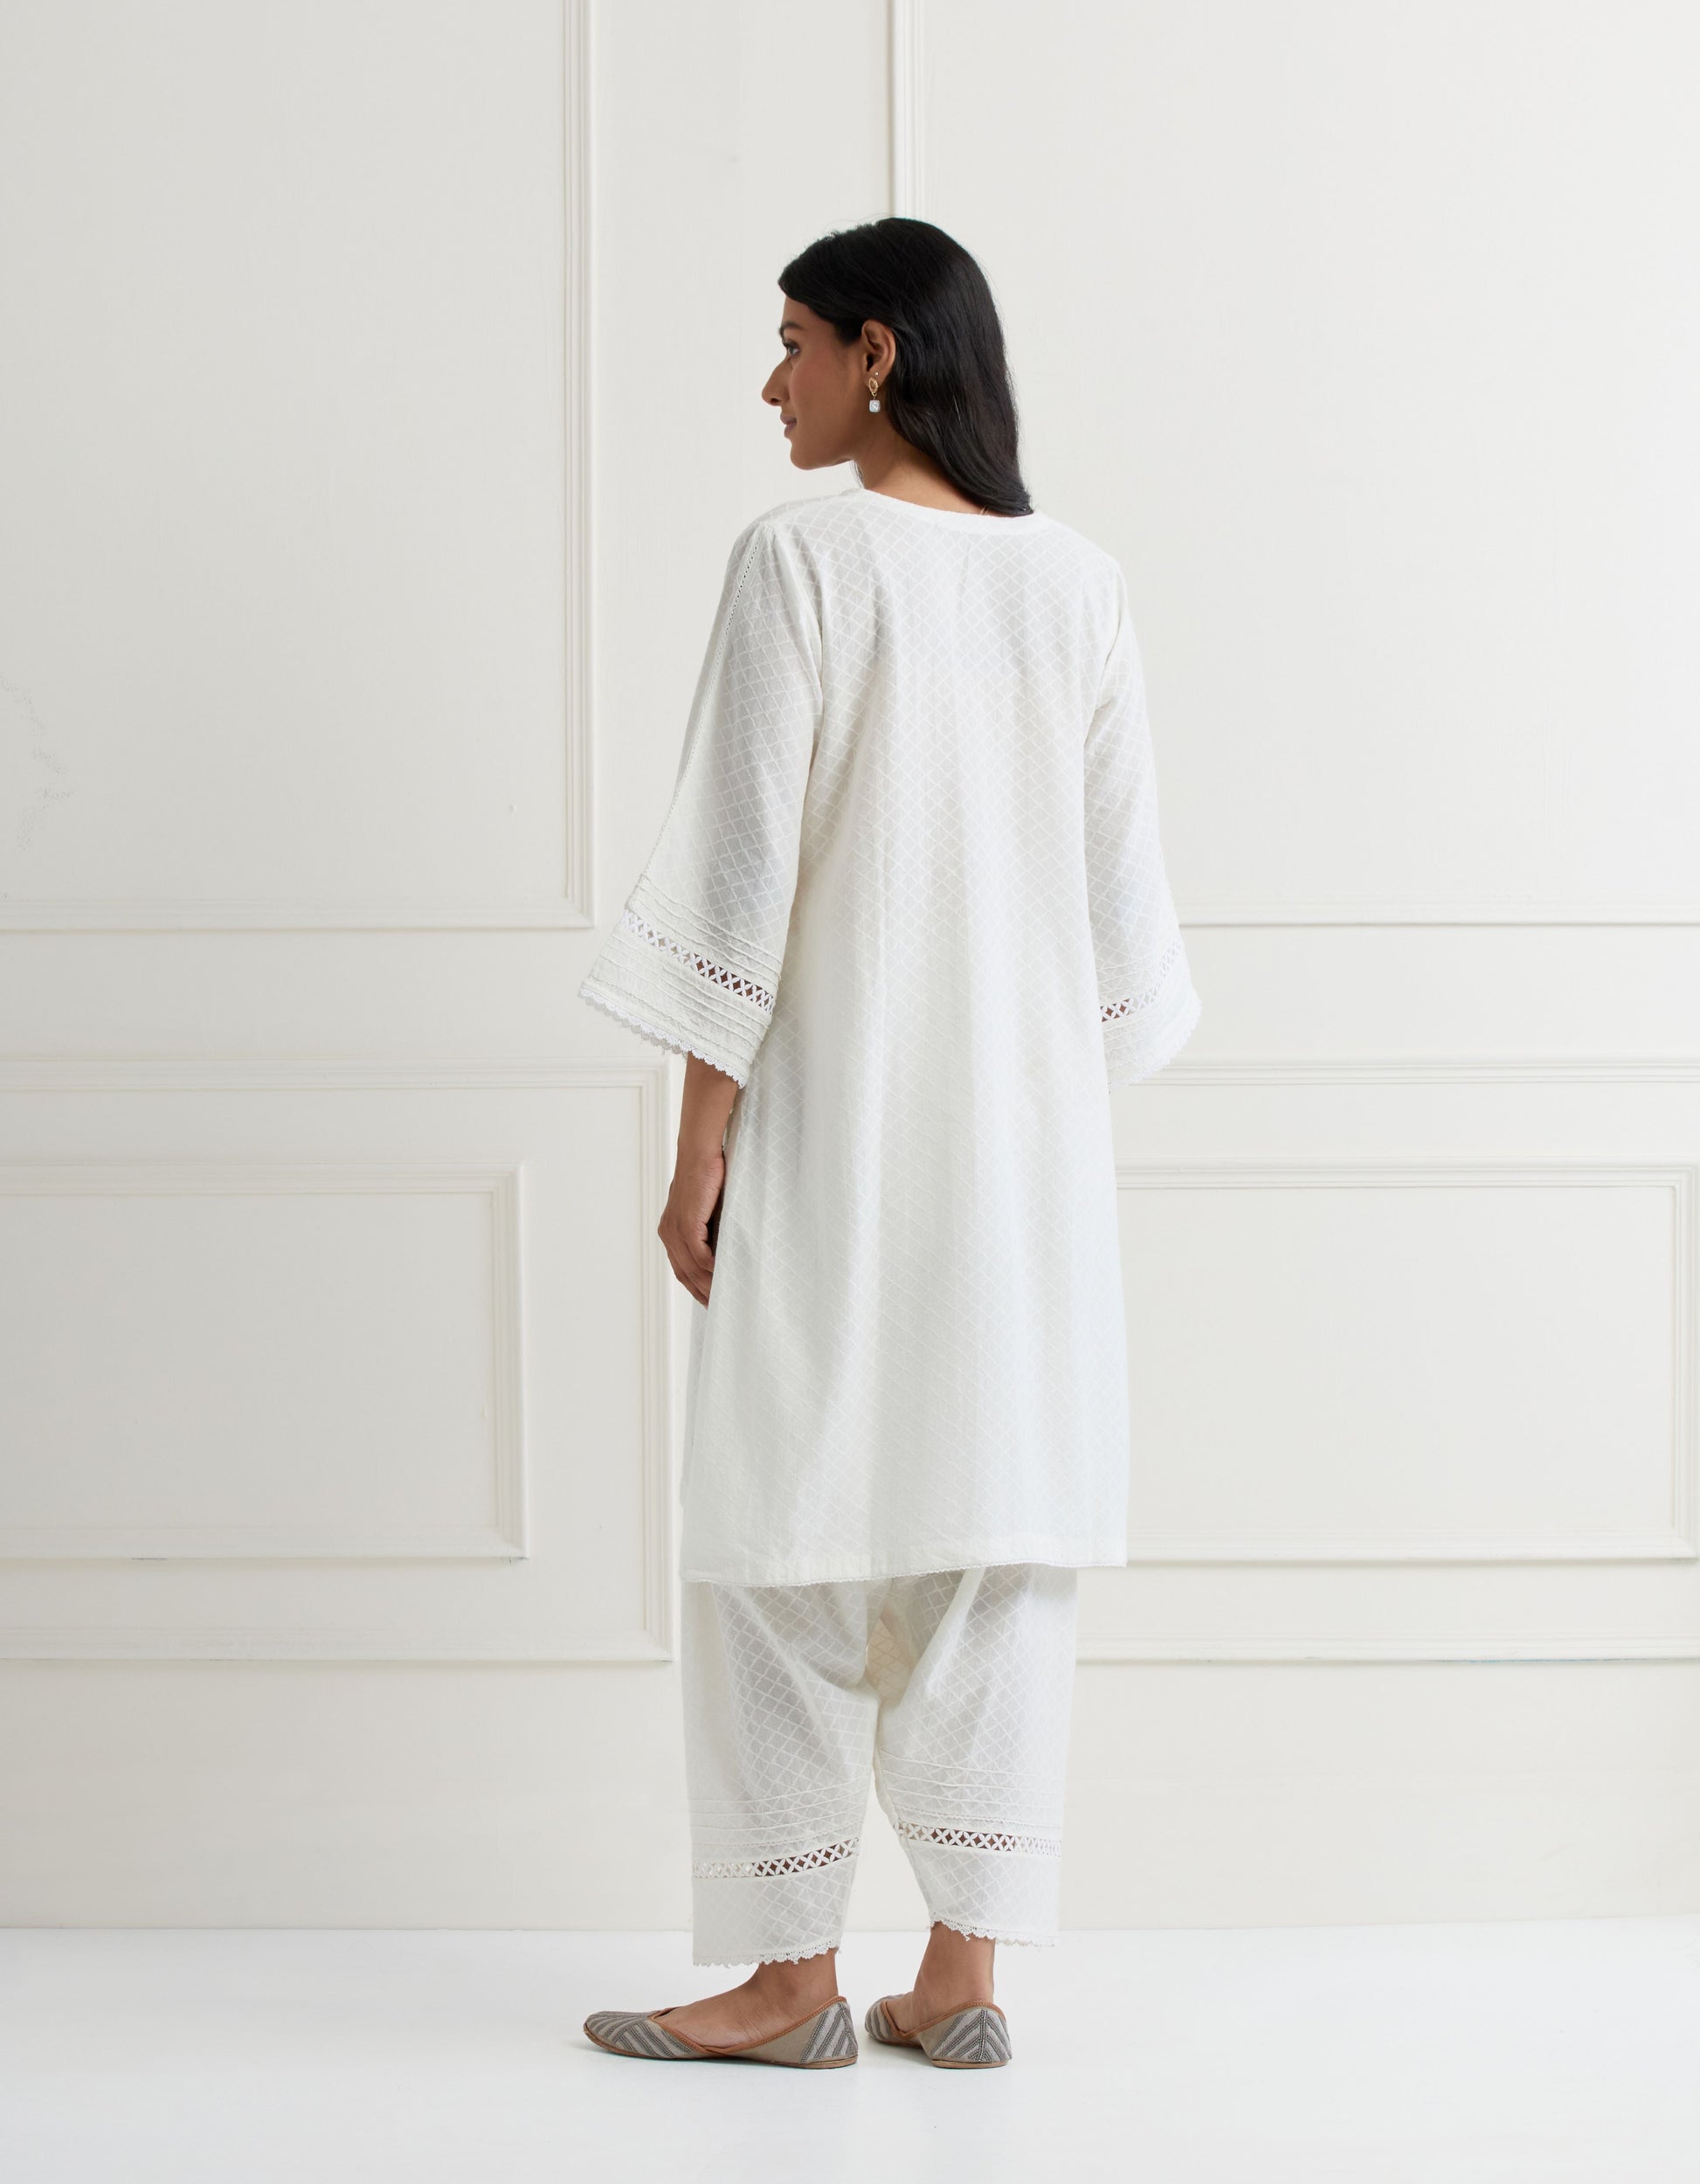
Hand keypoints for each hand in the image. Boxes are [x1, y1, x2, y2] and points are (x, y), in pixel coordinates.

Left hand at [658, 1150, 724, 1304]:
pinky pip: (699, 1255)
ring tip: (727, 1296)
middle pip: (684, 1274)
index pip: (680, 1269)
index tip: (710, 1301)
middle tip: (720, 1307)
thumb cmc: (707, 1176)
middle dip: (702, 1293)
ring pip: (691, 1268)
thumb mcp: (706, 1208)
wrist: (700, 1152)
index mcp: (670, 1232)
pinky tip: (724, 1275)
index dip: (694, 1288)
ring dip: (709, 1284)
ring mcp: (675, 1229)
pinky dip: (711, 1268)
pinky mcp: (687, 1223)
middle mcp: (668, 1234)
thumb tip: (723, 1248)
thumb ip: (709, 1229)